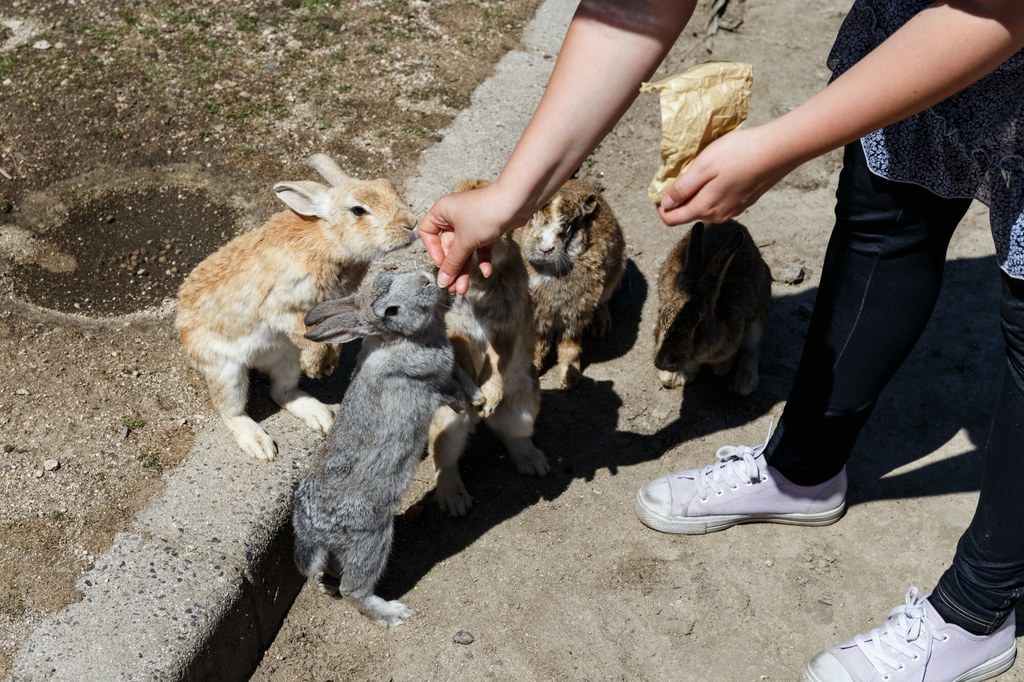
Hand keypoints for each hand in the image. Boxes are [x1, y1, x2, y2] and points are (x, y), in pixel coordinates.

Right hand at [418, 183, 522, 294]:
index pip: (428, 232)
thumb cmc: (485, 215)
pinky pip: (480, 246)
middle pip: (448, 245)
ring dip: (465, 268)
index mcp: (442, 211)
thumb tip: (442, 282)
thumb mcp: (464, 242)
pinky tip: (486, 272)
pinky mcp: (487, 227)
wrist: (516, 203)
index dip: (432, 250)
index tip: (441, 264)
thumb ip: (452, 263)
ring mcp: (472, 221)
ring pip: (464, 248)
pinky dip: (482, 259)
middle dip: (452, 267)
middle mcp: (455, 215)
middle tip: (453, 287)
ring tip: (464, 289)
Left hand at [657, 126, 795, 225]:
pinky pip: (720, 200)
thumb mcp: (702, 167)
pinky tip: (720, 172)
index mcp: (705, 208)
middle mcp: (718, 215)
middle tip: (680, 173)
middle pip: (687, 213)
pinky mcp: (745, 201)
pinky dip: (712, 190)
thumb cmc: (738, 154)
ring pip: (705, 206)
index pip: (671, 219)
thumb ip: (682, 188)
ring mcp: (733, 210)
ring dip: (696, 192)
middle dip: (678, 198)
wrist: (778, 151)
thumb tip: (665, 204)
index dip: (661, 206)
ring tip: (700, 169)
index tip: (660, 187)